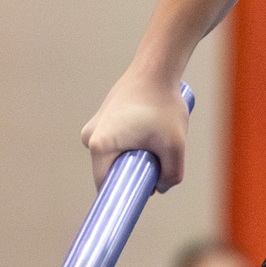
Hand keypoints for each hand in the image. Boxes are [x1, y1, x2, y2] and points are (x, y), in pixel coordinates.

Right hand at [81, 70, 190, 190]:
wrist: (156, 69)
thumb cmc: (164, 106)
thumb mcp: (175, 147)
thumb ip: (171, 176)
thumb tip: (159, 188)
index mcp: (100, 146)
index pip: (106, 185)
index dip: (124, 195)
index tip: (142, 196)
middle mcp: (90, 137)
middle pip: (111, 171)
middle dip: (134, 173)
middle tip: (158, 164)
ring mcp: (94, 126)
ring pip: (115, 156)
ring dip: (134, 157)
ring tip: (156, 141)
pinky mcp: (103, 118)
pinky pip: (116, 142)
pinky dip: (131, 144)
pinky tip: (149, 132)